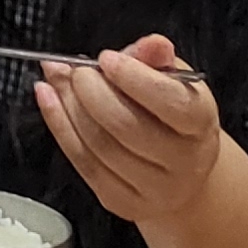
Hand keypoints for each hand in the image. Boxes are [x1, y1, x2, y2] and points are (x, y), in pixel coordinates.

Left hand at [36, 36, 221, 227]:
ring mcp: (155, 190)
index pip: (169, 102)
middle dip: (90, 89)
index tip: (106, 58)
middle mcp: (184, 163)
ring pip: (100, 145)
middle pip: (126, 125)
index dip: (133, 78)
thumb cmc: (170, 114)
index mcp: (199, 123)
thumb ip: (155, 59)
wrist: (179, 169)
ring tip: (57, 77)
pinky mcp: (125, 203)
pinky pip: (84, 164)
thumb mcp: (172, 78)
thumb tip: (153, 44)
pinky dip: (58, 125)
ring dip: (68, 104)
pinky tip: (48, 97)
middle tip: (75, 68)